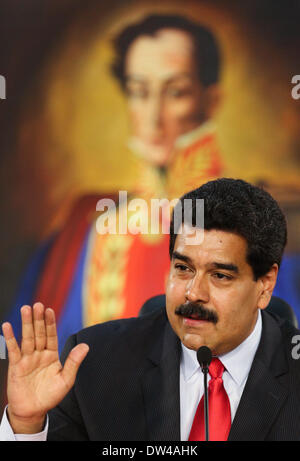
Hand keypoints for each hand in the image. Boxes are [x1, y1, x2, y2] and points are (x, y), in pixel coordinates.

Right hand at [2, 303, 88, 433]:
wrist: (33, 411)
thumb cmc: (50, 396)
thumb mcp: (66, 380)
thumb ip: (73, 362)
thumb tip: (85, 346)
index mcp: (52, 355)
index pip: (51, 335)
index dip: (50, 322)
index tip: (49, 310)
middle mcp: (39, 354)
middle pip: (39, 333)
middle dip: (38, 319)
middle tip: (37, 304)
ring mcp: (27, 359)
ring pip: (27, 338)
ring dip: (26, 323)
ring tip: (25, 308)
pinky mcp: (16, 366)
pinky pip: (13, 350)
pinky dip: (10, 338)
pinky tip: (7, 325)